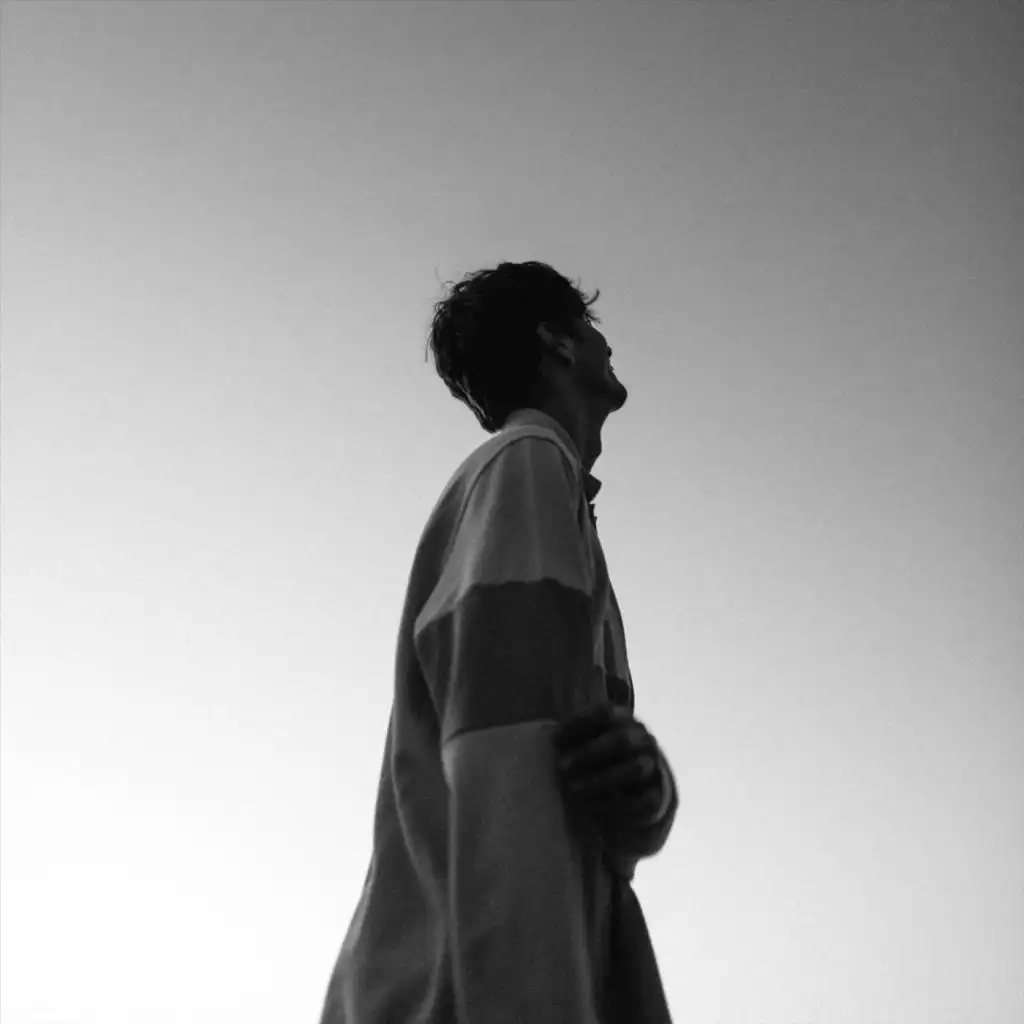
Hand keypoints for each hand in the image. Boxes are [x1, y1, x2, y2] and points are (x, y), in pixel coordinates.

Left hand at [553, 703, 668, 858]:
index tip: (553, 739)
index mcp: (622, 718)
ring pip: (635, 769)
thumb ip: (572, 736)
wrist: (634, 788)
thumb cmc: (598, 756)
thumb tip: (551, 740)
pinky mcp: (658, 794)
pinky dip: (617, 805)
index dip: (579, 723)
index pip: (605, 712)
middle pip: (621, 740)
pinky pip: (644, 800)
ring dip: (601, 780)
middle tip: (561, 767)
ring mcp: (653, 765)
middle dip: (589, 753)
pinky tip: (592, 808)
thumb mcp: (587, 739)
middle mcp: (641, 738)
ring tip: (573, 789)